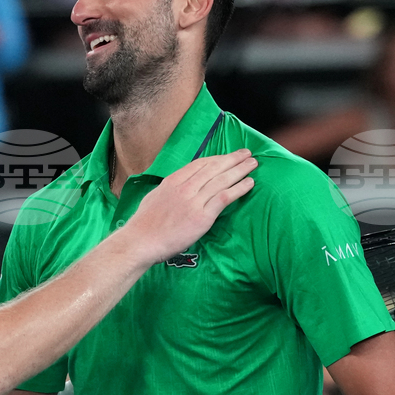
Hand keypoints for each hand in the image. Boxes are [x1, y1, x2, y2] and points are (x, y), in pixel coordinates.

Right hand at [123, 149, 256, 264]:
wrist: (141, 241)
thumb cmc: (144, 224)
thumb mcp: (154, 197)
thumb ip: (169, 190)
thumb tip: (177, 187)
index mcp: (172, 181)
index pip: (200, 164)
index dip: (217, 158)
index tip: (228, 156)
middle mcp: (185, 187)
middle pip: (214, 168)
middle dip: (233, 159)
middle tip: (247, 153)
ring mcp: (194, 201)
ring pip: (222, 180)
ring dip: (240, 170)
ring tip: (253, 164)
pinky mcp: (202, 216)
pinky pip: (224, 198)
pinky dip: (238, 188)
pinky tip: (249, 183)